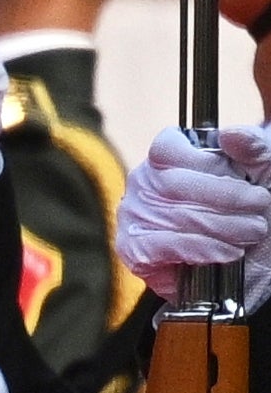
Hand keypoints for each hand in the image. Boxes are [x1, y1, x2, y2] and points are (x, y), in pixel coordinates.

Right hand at [115, 125, 270, 304]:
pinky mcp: (134, 250)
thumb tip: (231, 135)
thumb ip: (254, 148)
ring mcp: (134, 216)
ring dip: (222, 226)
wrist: (256, 258)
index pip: (165, 147)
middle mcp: (145, 184)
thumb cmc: (252, 211)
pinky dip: (202, 249)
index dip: (204, 161)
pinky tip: (229, 252)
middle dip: (226, 197)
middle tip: (260, 206)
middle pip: (173, 183)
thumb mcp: (263, 172)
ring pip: (173, 215)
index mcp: (168, 158)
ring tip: (252, 232)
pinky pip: (164, 245)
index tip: (242, 176)